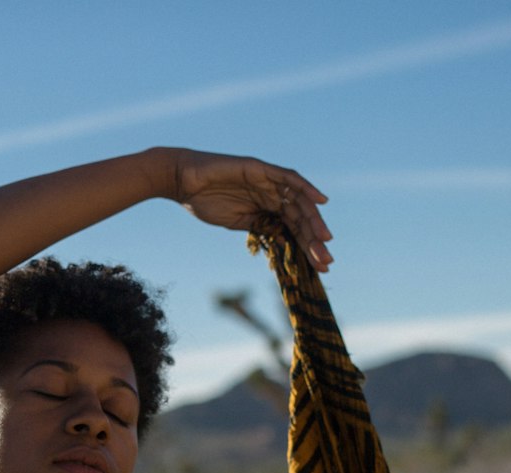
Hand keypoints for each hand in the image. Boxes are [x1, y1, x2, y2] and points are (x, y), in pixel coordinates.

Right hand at [165, 149, 333, 270]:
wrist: (183, 182)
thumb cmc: (204, 202)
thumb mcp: (237, 223)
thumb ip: (261, 228)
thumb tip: (284, 243)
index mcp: (266, 209)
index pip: (293, 230)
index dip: (307, 248)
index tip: (320, 267)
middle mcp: (271, 194)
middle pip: (300, 218)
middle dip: (314, 240)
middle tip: (327, 260)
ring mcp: (267, 181)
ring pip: (298, 201)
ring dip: (313, 220)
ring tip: (324, 239)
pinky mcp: (261, 168)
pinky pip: (288, 178)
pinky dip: (306, 188)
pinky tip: (320, 201)